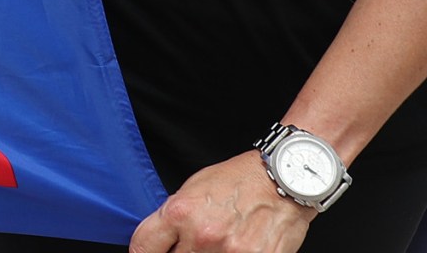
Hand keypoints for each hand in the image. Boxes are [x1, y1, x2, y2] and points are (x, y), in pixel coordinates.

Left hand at [128, 152, 312, 252]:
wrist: (283, 180)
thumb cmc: (238, 181)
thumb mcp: (193, 189)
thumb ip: (173, 218)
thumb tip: (158, 242)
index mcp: (181, 212)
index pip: (143, 246)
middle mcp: (203, 234)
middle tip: (192, 245)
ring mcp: (229, 252)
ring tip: (217, 245)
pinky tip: (235, 248)